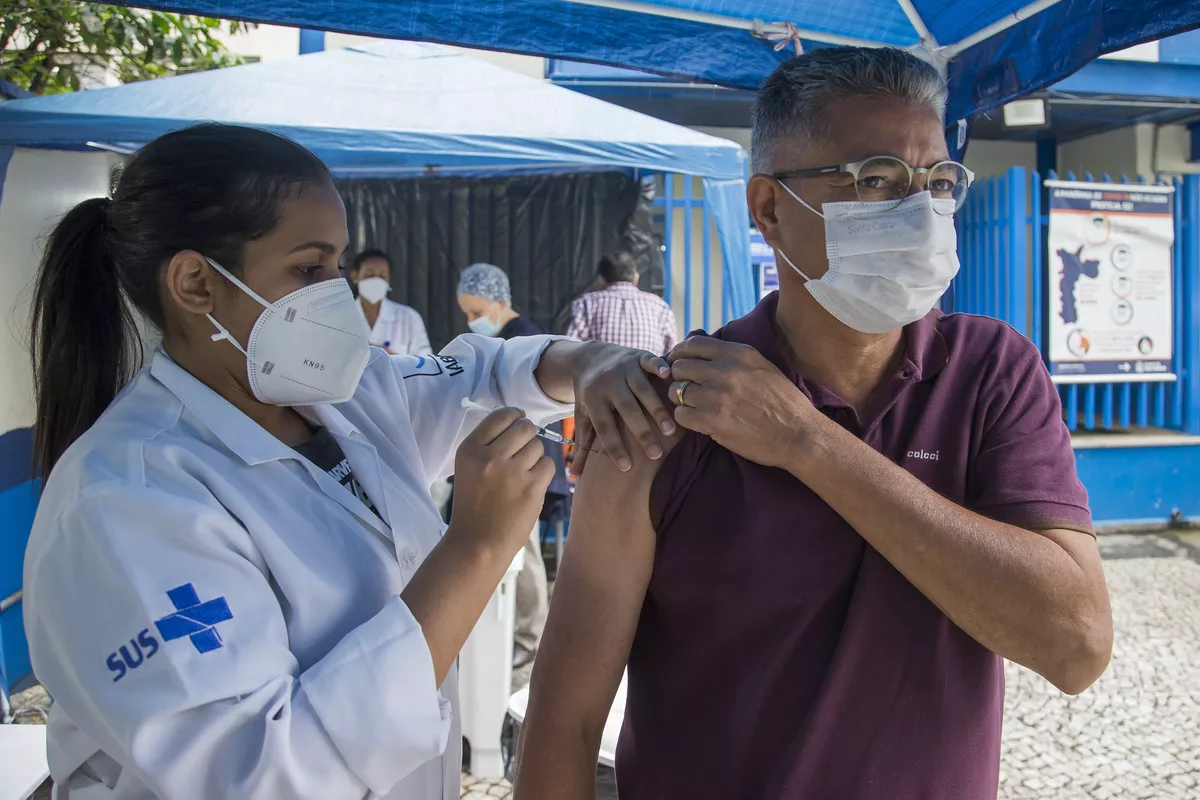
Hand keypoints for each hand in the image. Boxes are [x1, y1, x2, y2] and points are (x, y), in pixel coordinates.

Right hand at [448, 407, 553, 556]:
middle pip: (524, 428)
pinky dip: (542, 474)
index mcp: (470, 450)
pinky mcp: (531, 489)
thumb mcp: (469, 468)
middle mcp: (489, 457)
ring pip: (538, 446)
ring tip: (520, 476)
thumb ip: (489, 443)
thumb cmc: (475, 504)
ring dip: (534, 458)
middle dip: (527, 436)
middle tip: (521, 453)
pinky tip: (529, 487)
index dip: (515, 416)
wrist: (477, 544)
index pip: (501, 415)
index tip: (518, 423)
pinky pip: (548, 465)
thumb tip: (519, 418)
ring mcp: (512, 473)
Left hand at [571, 342, 674, 473]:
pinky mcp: (637, 355)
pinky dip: (659, 367)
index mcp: (592, 399)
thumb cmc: (590, 395)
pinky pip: (650, 361)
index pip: (604, 426)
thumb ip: (582, 444)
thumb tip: (574, 476)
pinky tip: (670, 379)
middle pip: (626, 409)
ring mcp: (624, 367)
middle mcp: (608, 382)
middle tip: (655, 455)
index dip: (614, 447)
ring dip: (657, 409)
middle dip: (640, 432)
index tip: (627, 468)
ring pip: (642, 389)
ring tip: (670, 431)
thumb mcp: (583, 416)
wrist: (589, 356)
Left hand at [667, 337, 815, 469]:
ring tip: (695, 407)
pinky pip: (681, 415)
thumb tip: (705, 354)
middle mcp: (725, 370)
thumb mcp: (762, 367)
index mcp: (739, 354)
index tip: (678, 362)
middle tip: (687, 389)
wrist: (798, 433)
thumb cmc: (783, 402)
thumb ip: (735, 358)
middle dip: (679, 378)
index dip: (680, 353)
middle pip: (680, 367)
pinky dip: (686, 419)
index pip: (694, 344)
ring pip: (677, 391)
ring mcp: (716, 395)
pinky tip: (699, 422)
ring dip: (682, 400)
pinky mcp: (712, 420)